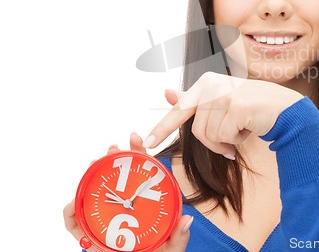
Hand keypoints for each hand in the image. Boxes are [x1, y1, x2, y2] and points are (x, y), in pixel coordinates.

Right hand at [64, 134, 192, 250]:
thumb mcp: (169, 246)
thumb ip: (177, 236)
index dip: (137, 154)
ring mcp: (103, 220)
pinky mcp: (88, 236)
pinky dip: (70, 211)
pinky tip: (74, 202)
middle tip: (114, 149)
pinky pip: (75, 222)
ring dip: (90, 176)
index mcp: (140, 206)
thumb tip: (187, 220)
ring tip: (94, 164)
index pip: (139, 174)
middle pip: (114, 178)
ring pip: (92, 193)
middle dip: (111, 159)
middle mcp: (120, 209)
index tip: (136, 138)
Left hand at [142, 72, 303, 156]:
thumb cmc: (253, 108)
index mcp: (206, 82)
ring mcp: (223, 94)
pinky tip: (249, 129)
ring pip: (209, 135)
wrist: (285, 109)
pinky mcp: (234, 106)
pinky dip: (236, 141)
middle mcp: (211, 84)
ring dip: (226, 142)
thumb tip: (167, 92)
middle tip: (228, 148)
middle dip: (213, 143)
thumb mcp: (221, 102)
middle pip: (196, 129)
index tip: (149, 142)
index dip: (163, 127)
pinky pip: (224, 137)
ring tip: (243, 130)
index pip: (180, 108)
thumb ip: (195, 100)